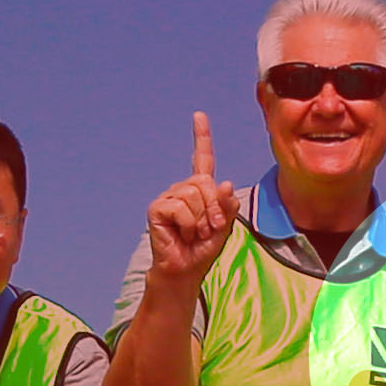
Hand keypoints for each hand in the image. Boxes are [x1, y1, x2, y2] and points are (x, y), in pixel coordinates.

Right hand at [143, 112, 242, 296]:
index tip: (199, 115)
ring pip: (194, 195)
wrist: (186, 270)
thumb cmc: (203, 249)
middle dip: (213, 208)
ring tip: (194, 234)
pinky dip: (188, 224)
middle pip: (205, 182)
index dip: (201, 137)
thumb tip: (225, 183)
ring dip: (201, 220)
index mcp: (200, 190)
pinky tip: (182, 234)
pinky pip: (181, 208)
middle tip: (209, 228)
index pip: (202, 159)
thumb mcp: (224, 227)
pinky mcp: (158, 208)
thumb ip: (227, 206)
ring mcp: (169, 197)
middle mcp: (183, 189)